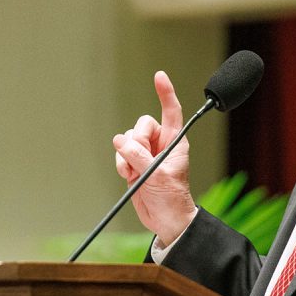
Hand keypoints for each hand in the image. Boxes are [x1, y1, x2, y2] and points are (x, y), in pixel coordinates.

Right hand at [113, 71, 197, 245]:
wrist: (165, 219)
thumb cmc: (172, 198)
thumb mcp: (158, 176)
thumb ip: (139, 157)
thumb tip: (121, 141)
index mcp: (175, 141)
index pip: (172, 111)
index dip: (166, 93)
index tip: (159, 76)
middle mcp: (160, 144)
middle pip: (141, 125)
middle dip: (136, 140)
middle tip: (140, 158)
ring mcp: (146, 153)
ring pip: (127, 139)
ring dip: (127, 155)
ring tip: (136, 172)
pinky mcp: (134, 164)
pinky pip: (120, 153)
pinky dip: (121, 164)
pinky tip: (129, 175)